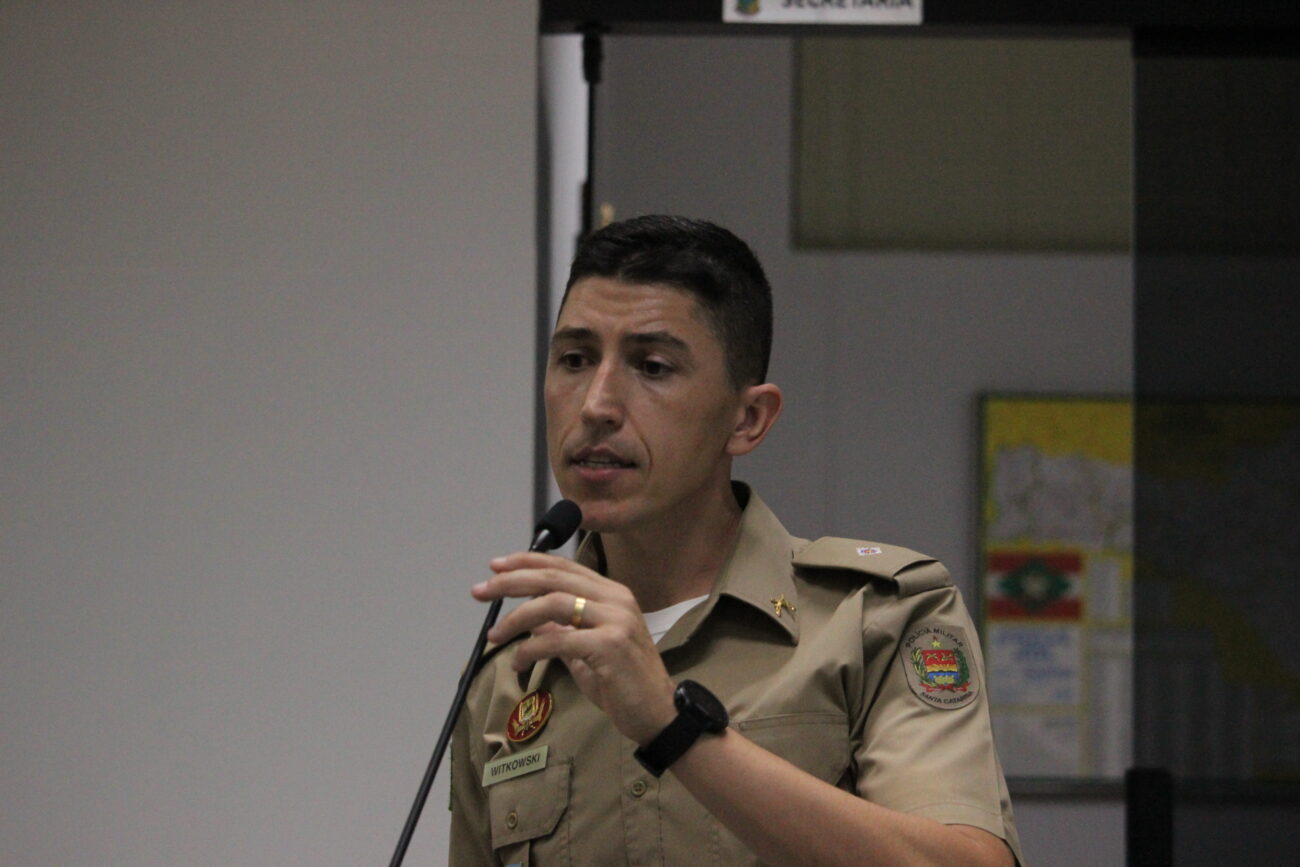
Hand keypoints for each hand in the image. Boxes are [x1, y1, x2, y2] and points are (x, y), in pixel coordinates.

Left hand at [472, 552, 676, 744]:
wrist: (659, 714)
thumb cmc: (625, 684)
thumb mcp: (586, 652)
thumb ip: (562, 632)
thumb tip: (531, 622)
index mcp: (612, 594)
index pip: (563, 566)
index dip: (527, 562)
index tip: (496, 566)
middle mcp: (616, 599)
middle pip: (554, 578)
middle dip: (511, 582)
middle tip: (481, 590)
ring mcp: (615, 620)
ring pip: (553, 604)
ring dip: (516, 617)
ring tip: (495, 634)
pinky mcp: (610, 646)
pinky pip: (558, 640)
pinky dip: (531, 649)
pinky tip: (518, 662)